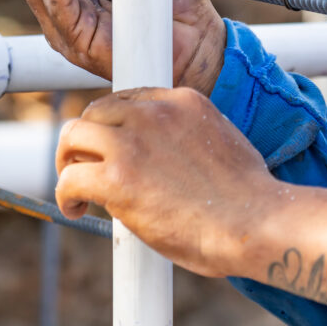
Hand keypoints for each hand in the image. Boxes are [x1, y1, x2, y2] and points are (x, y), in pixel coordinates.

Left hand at [56, 87, 326, 298]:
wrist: (261, 225)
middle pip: (95, 112)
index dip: (112, 126)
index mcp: (182, 101)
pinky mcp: (117, 177)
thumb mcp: (221, 144)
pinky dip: (65, 194)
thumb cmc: (250, 201)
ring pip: (73, 136)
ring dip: (68, 162)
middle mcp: (154, 113)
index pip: (127, 100)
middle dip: (85, 140)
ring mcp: (133, 142)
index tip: (109, 149)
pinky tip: (75, 208)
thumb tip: (161, 161)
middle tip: (84, 168)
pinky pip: (70, 177)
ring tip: (75, 188)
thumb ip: (186, 140)